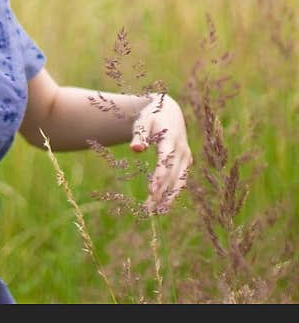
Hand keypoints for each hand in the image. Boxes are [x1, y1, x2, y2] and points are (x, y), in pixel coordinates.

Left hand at [130, 93, 192, 213]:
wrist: (170, 110)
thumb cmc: (152, 116)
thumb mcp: (143, 121)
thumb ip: (140, 134)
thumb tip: (136, 149)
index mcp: (170, 139)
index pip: (166, 161)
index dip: (159, 176)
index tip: (151, 191)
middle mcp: (181, 150)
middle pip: (172, 175)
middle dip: (161, 192)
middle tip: (148, 209)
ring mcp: (186, 156)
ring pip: (179, 180)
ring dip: (169, 196)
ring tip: (157, 211)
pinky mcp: (186, 161)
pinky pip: (182, 179)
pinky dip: (175, 191)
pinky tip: (165, 204)